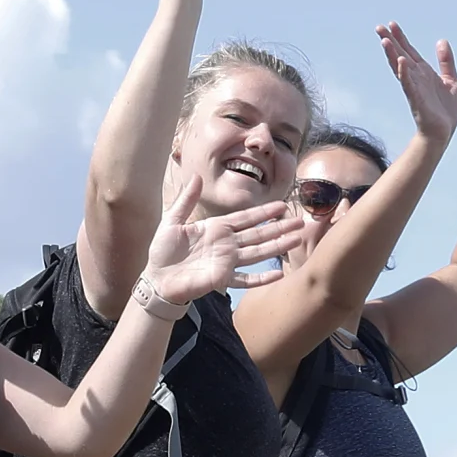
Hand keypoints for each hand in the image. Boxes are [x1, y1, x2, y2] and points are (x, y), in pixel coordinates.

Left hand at [139, 171, 300, 303]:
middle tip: (300, 222)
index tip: (282, 205)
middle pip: (259, 234)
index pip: (246, 218)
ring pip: (258, 252)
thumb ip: (186, 200)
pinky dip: (261, 278)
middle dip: (280, 228)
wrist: (157, 277)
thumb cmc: (163, 251)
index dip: (264, 212)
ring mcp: (227, 262)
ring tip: (296, 240)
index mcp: (217, 228)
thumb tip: (197, 176)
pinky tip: (278, 273)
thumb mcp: (172, 220)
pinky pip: (245, 279)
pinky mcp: (222, 279)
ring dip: (277, 246)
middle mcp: (226, 244)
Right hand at [373, 24, 456, 146]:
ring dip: (393, 55)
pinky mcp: (417, 100)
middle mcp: (416, 78)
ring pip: (401, 68)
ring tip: (385, 40)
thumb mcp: (452, 80)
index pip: (410, 51)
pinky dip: (405, 74)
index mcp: (424, 73)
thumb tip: (441, 41)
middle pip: (400, 56)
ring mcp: (415, 89)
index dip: (401, 37)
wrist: (444, 132)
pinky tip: (401, 62)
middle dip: (391, 42)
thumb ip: (446, 61)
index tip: (392, 23)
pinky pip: (409, 85)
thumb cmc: (446, 110)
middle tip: (379, 27)